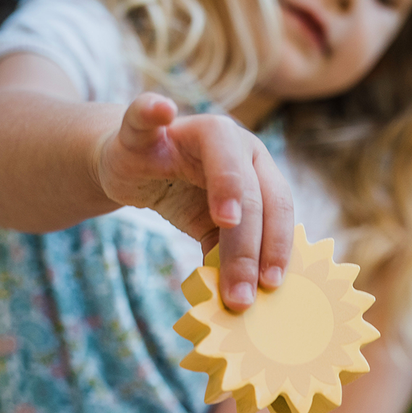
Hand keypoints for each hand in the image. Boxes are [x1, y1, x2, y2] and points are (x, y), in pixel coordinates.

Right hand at [94, 94, 293, 309]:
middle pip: (254, 193)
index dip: (277, 245)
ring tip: (228, 222)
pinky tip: (162, 110)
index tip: (272, 285)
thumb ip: (229, 254)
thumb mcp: (212, 231)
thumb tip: (246, 302)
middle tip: (241, 293)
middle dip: (249, 246)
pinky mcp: (146, 129)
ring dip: (228, 188)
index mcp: (259, 169)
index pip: (278, 208)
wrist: (133, 170)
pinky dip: (154, 111)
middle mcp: (236, 143)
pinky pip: (148, 116)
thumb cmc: (185, 198)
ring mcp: (193, 130)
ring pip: (221, 155)